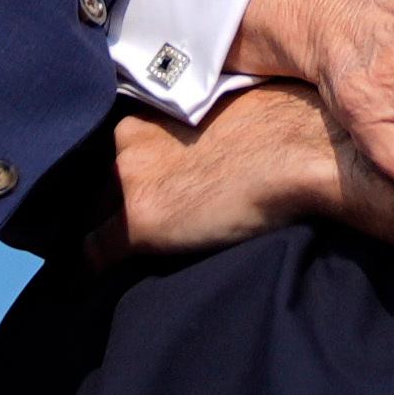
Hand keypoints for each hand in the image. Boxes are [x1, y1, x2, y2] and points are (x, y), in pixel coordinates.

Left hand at [97, 88, 342, 263]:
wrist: (306, 150)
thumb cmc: (287, 131)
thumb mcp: (227, 119)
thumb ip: (197, 134)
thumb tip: (204, 161)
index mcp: (152, 110)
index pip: (119, 151)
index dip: (125, 178)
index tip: (136, 196)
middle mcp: (129, 138)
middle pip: (101, 182)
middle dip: (110, 203)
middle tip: (130, 227)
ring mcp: (129, 178)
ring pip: (92, 215)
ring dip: (103, 233)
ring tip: (113, 257)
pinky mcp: (138, 219)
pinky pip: (93, 253)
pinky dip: (87, 271)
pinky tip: (88, 284)